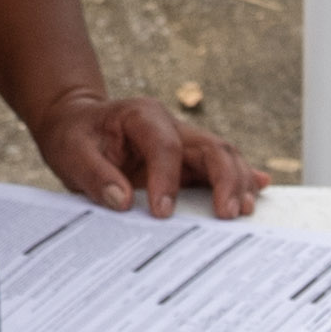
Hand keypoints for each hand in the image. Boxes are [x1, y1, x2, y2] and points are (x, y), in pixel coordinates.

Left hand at [30, 89, 263, 220]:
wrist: (77, 125)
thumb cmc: (73, 137)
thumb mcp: (70, 152)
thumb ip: (94, 175)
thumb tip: (122, 201)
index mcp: (143, 116)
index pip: (166, 146)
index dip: (168, 179)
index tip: (162, 213)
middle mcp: (172, 125)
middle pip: (212, 147)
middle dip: (225, 179)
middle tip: (227, 215)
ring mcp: (185, 142)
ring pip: (224, 156)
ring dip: (238, 182)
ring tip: (243, 212)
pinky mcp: (188, 160)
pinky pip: (221, 166)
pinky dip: (241, 178)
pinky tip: (260, 190)